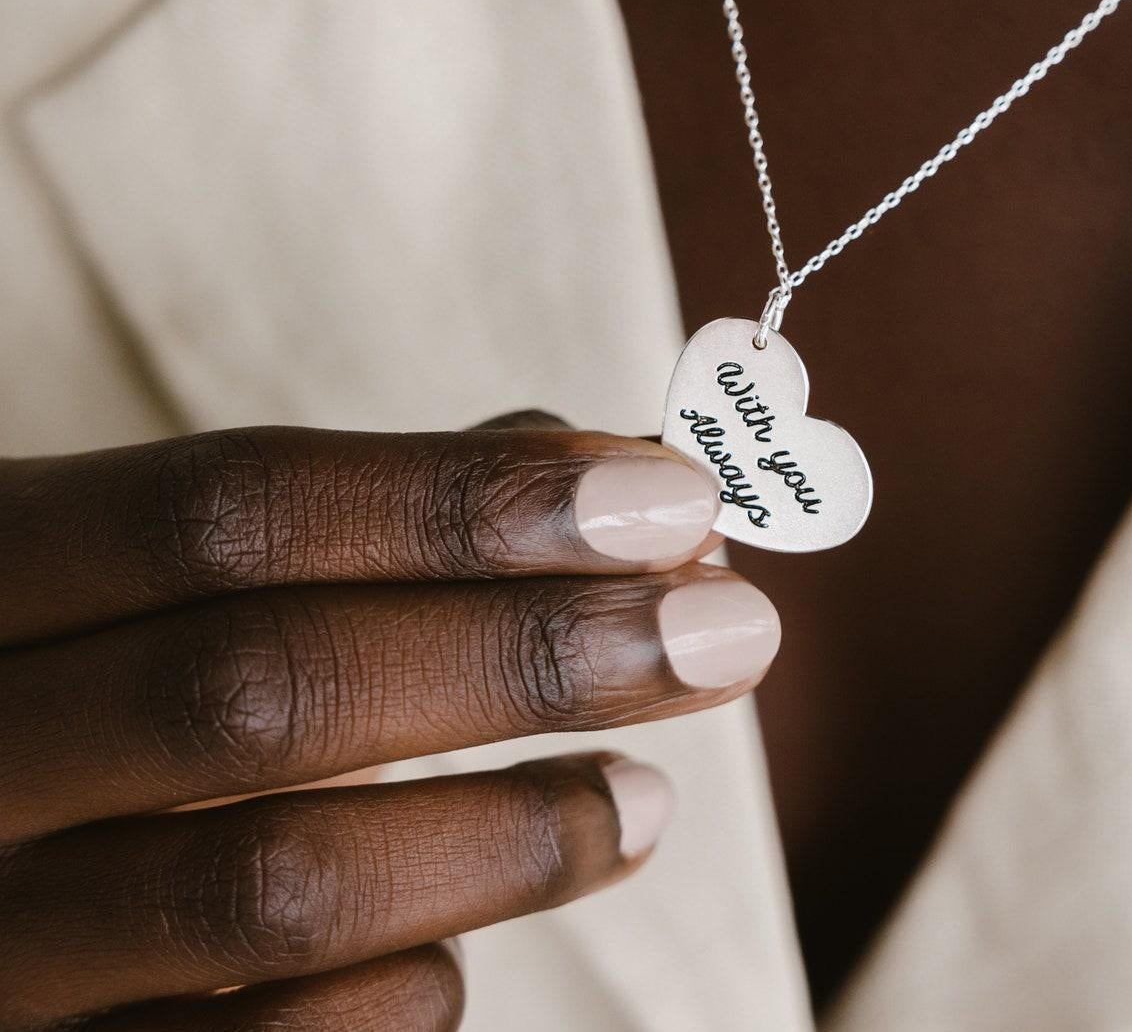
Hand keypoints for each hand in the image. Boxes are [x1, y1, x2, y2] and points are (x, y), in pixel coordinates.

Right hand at [0, 418, 777, 1029]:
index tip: (671, 496)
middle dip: (528, 654)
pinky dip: (396, 991)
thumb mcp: (155, 569)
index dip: (469, 501)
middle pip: (265, 691)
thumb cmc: (86, 674)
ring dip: (508, 835)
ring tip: (650, 795)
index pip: (236, 510)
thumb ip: (365, 513)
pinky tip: (466, 947)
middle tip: (727, 631)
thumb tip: (603, 469)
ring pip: (266, 887)